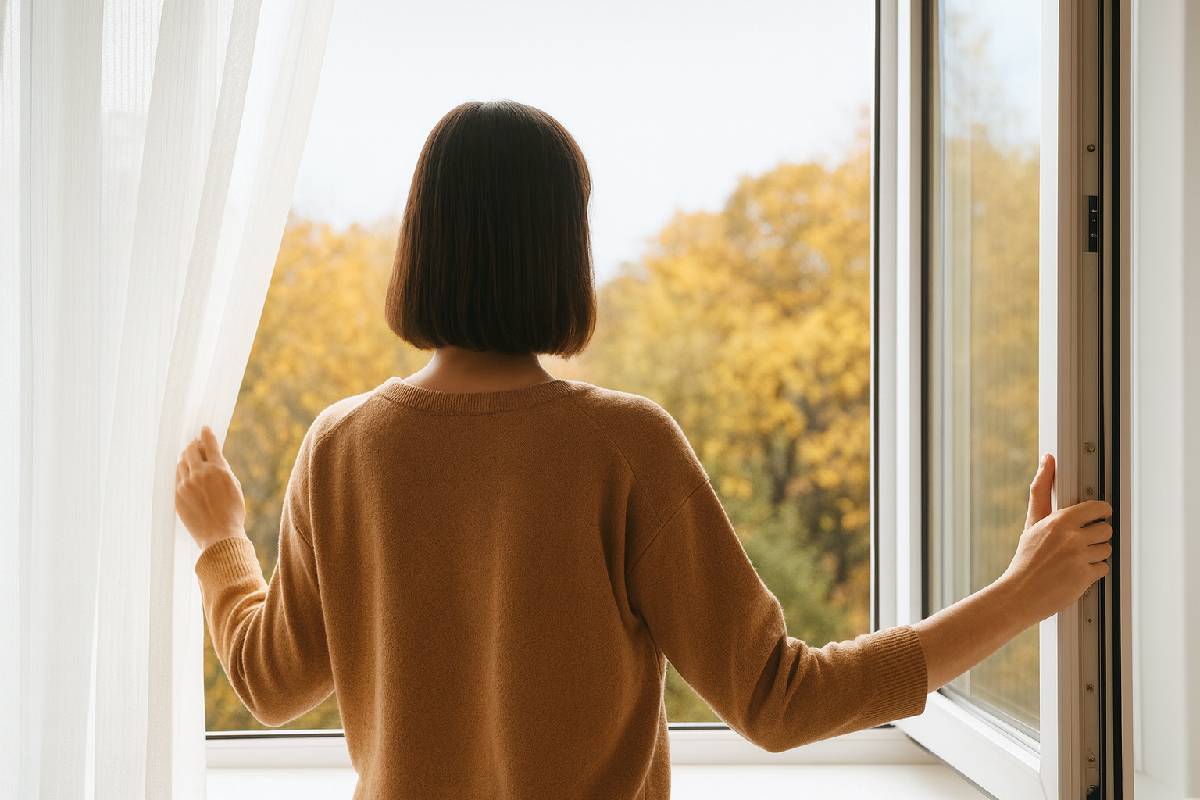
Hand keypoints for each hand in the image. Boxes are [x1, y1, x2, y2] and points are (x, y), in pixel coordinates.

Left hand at [175, 425, 247, 549]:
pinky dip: (181, 474)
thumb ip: (223, 470)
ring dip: (186, 460)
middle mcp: (200, 474)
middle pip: (190, 450)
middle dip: (193, 446)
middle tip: (196, 446)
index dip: (206, 434)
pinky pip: (176, 478)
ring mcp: (185, 484)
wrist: (220, 536)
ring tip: (191, 463)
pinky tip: (186, 477)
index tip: (204, 429)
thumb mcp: (235, 486)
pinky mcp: (176, 495)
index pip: (209, 443)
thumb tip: (214, 457)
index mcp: (218, 469)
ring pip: (181, 463)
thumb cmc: (232, 512)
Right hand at [999, 453, 1112, 624]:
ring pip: (1107, 549)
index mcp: (1060, 520)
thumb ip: (1041, 489)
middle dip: (1096, 537)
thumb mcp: (1032, 522)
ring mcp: (1080, 557)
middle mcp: (1072, 537)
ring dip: (1096, 554)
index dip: (1099, 514)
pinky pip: (1104, 568)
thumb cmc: (1025, 558)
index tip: (1094, 518)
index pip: (1099, 508)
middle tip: (1079, 543)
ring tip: (1076, 559)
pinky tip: (1077, 573)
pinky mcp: (1085, 576)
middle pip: (1106, 530)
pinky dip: (1094, 572)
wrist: (1019, 593)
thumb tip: (1048, 459)